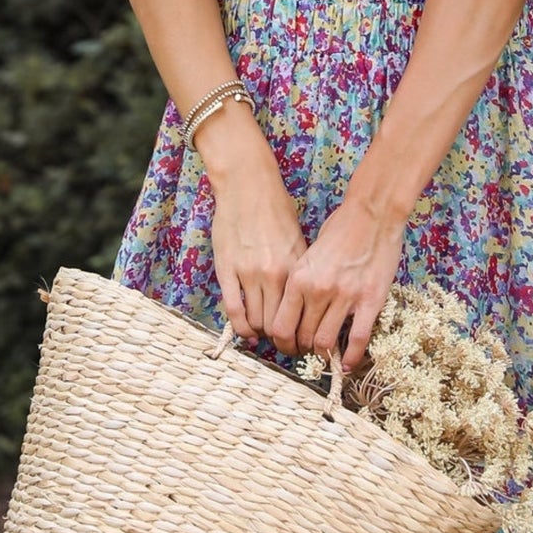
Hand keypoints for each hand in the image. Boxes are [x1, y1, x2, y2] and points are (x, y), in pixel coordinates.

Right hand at [201, 117, 308, 345]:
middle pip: (279, 323)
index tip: (302, 340)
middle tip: (284, 346)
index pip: (302, 314)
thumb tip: (305, 299)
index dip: (302, 333)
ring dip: (260, 334)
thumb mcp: (298, 240)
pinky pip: (233, 308)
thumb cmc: (276, 209)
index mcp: (296, 267)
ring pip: (256, 320)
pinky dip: (239, 327)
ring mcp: (248, 273)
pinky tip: (245, 333)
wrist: (247, 185)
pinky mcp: (227, 270)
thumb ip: (300, 270)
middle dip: (283, 340)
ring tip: (264, 338)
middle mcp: (274, 273)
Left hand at [271, 194, 404, 371]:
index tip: (287, 346)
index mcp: (298, 279)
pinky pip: (358, 338)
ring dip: (323, 354)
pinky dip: (351, 356)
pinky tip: (347, 365)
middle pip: (302, 337)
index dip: (281, 343)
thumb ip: (301, 282)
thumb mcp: (308, 254)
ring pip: (325, 342)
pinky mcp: (370, 301)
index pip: (280, 326)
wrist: (372, 213)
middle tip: (307, 352)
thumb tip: (295, 310)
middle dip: (302, 350)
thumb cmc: (340, 230)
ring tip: (325, 355)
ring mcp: (345, 297)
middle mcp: (318, 291)